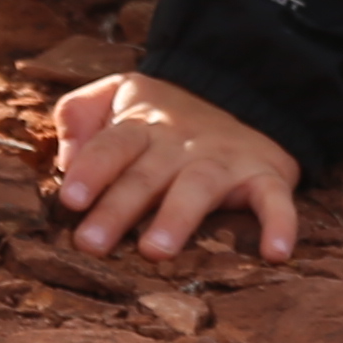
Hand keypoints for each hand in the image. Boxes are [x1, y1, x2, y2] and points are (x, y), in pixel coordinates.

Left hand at [49, 72, 299, 263]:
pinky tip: (275, 255)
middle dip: (118, 208)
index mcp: (141, 126)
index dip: (91, 170)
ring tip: (156, 251)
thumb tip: (63, 158)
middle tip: (91, 244)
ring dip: (178, 218)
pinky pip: (274, 200)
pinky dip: (280, 225)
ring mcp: (224, 161)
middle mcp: (180, 144)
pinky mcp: (266, 176)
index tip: (69, 199)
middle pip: (145, 175)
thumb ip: (79, 114)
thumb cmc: (165, 110)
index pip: (111, 146)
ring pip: (199, 187)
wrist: (245, 88)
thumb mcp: (118, 93)